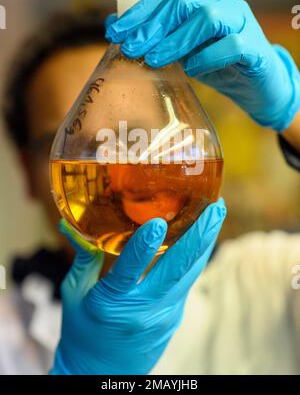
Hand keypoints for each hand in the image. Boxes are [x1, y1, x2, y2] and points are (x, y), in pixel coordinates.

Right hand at [50, 198, 225, 374]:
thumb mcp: (73, 295)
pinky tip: (203, 236)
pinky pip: (187, 281)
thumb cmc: (83, 331)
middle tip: (215, 207)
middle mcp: (143, 309)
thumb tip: (69, 224)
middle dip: (199, 235)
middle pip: (176, 269)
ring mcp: (164, 314)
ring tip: (218, 212)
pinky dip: (196, 256)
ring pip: (190, 272)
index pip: (128, 271)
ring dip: (206, 241)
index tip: (158, 222)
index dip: (143, 247)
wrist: (102, 374)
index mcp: (111, 303)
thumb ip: (82, 258)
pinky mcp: (174, 316)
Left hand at [106, 0, 299, 131]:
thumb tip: (118, 33)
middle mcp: (223, 3)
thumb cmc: (218, 64)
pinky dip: (208, 57)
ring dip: (176, 40)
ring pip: (207, 19)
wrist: (258, 85)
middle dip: (152, 26)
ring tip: (155, 60)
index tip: (114, 33)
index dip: (138, 14)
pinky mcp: (255, 47)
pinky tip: (192, 71)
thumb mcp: (184, 50)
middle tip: (131, 48)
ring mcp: (241, 22)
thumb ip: (160, 40)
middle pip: (183, 3)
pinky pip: (231, 46)